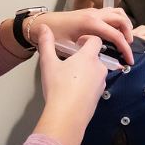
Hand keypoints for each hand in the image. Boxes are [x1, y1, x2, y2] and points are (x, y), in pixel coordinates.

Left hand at [30, 8, 133, 64]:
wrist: (40, 24)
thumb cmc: (54, 36)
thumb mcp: (69, 47)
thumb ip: (86, 53)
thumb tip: (102, 62)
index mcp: (90, 23)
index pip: (115, 34)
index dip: (125, 48)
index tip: (128, 60)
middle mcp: (93, 14)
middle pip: (120, 18)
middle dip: (128, 33)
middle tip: (127, 49)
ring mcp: (92, 11)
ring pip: (116, 12)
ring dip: (124, 24)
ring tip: (124, 40)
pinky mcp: (89, 13)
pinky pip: (109, 13)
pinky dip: (116, 21)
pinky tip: (114, 34)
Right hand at [33, 26, 107, 144]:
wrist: (67, 116)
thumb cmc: (58, 88)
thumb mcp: (48, 63)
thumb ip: (46, 43)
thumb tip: (44, 28)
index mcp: (88, 57)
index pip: (95, 40)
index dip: (87, 39)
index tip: (76, 44)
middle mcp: (99, 68)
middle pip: (95, 56)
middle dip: (84, 57)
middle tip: (69, 62)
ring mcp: (101, 83)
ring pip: (96, 71)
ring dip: (86, 71)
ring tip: (69, 78)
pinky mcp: (99, 96)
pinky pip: (95, 85)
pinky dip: (87, 85)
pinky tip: (73, 91)